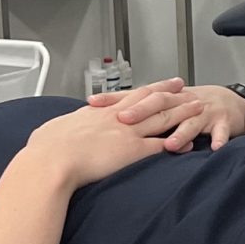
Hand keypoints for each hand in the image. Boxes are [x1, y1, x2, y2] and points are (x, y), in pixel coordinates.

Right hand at [26, 82, 207, 188]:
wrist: (51, 160)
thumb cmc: (46, 149)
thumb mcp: (53, 131)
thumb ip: (64, 129)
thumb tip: (55, 133)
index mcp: (99, 112)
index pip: (130, 96)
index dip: (148, 88)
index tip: (160, 83)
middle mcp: (117, 118)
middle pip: (151, 101)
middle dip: (170, 93)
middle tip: (184, 86)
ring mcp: (128, 133)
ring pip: (162, 119)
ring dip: (181, 113)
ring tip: (198, 107)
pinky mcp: (133, 151)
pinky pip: (161, 145)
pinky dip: (176, 144)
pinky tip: (189, 144)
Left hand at [89, 81, 244, 146]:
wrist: (230, 104)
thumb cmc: (191, 108)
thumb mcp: (164, 107)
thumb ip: (137, 114)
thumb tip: (100, 119)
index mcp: (165, 99)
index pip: (136, 96)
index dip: (116, 99)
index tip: (93, 103)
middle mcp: (182, 102)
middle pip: (160, 104)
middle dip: (143, 111)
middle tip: (124, 120)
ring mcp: (203, 112)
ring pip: (190, 121)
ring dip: (181, 132)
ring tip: (169, 144)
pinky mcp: (222, 122)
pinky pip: (221, 131)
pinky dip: (218, 138)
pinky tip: (214, 148)